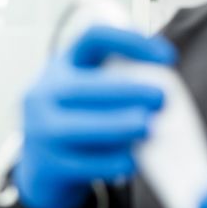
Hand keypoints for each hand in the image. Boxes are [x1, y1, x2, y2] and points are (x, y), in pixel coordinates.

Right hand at [14, 26, 175, 207]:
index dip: (131, 42)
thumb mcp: (86, 95)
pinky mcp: (47, 165)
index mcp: (58, 68)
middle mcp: (41, 96)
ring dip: (120, 126)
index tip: (167, 58)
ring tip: (148, 128)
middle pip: (84, 87)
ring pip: (82, 127)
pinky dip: (111, 162)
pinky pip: (83, 163)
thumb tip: (158, 91)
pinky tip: (130, 161)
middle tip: (160, 99)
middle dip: (127, 92)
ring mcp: (39, 132)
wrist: (43, 167)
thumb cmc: (78, 123)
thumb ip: (115, 86)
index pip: (93, 39)